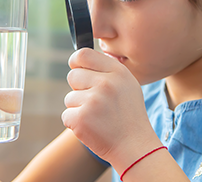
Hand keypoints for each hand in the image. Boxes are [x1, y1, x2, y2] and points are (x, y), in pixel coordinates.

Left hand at [61, 48, 160, 168]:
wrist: (135, 147)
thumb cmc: (128, 116)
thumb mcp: (127, 86)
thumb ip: (107, 71)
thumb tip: (80, 60)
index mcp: (117, 72)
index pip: (84, 54)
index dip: (76, 61)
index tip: (76, 68)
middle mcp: (106, 83)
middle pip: (73, 76)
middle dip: (78, 89)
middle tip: (96, 103)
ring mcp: (93, 100)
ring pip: (69, 98)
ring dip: (78, 108)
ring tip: (98, 117)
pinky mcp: (81, 118)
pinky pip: (66, 115)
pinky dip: (75, 123)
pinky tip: (92, 127)